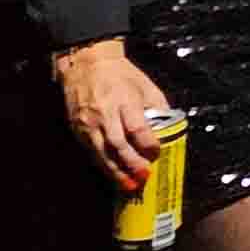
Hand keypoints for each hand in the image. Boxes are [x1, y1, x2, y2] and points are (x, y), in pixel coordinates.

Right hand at [52, 40, 171, 189]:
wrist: (87, 65)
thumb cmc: (121, 75)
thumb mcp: (146, 87)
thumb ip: (157, 109)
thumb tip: (170, 130)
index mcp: (125, 100)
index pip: (136, 127)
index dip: (147, 144)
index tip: (156, 153)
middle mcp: (105, 113)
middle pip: (118, 143)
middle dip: (131, 163)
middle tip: (144, 177)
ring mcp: (88, 122)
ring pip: (101, 152)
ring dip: (116, 171)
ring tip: (129, 185)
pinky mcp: (77, 129)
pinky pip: (91, 151)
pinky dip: (103, 165)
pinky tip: (113, 175)